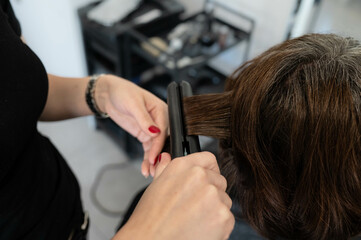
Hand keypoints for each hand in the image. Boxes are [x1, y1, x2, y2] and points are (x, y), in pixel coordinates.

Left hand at [95, 75, 167, 176]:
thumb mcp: (133, 104)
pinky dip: (147, 158)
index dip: (158, 146)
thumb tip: (155, 131)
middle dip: (158, 156)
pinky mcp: (144, 134)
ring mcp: (152, 129)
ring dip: (152, 160)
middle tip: (153, 170)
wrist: (109, 95)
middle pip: (162, 142)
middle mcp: (160, 120)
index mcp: (162, 110)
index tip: (154, 158)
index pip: (163, 131)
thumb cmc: (123, 92)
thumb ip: (144, 119)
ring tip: (148, 172)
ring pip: (155, 148)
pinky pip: (148, 148)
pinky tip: (146, 167)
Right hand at [113, 152, 234, 239]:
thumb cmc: (150, 218)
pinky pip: (228, 218)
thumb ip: (166, 168)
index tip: (206, 181)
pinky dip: (219, 226)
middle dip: (212, 194)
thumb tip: (166, 157)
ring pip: (224, 200)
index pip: (209, 159)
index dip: (209, 171)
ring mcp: (213, 195)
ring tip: (195, 221)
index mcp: (183, 166)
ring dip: (215, 210)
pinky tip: (200, 230)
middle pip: (219, 182)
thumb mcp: (156, 185)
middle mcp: (200, 176)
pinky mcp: (223, 215)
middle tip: (195, 208)